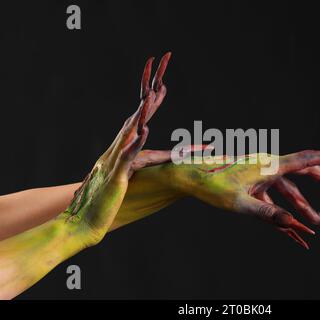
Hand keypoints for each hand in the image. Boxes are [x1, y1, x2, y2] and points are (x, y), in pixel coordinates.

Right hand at [63, 52, 170, 245]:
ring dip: (141, 116)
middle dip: (146, 104)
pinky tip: (145, 131)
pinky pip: (126, 156)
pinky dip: (135, 143)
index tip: (162, 90)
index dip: (147, 108)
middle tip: (161, 84)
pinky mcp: (116, 176)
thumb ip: (127, 171)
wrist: (81, 221)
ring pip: (129, 134)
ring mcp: (114, 162)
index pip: (136, 125)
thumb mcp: (120, 183)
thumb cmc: (102, 204)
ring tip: (153, 98)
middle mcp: (114, 152)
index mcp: (118, 153)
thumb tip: (135, 166)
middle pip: (133, 122)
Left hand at [130, 137, 319, 248]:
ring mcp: (263, 176)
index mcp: (269, 166)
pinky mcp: (255, 185)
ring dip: (308, 207)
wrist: (189, 176)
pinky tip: (294, 227)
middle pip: (306, 174)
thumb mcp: (238, 203)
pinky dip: (288, 211)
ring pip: (293, 190)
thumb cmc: (210, 187)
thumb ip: (266, 212)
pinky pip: (278, 198)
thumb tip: (290, 222)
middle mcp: (269, 167)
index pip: (306, 160)